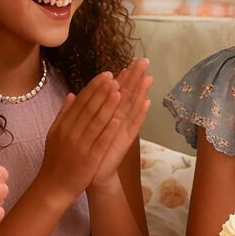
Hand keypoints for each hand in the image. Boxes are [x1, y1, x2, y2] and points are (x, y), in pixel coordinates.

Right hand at [38, 72, 121, 203]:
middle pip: (89, 108)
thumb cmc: (57, 159)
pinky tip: (117, 120)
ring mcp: (80, 145)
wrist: (53, 187)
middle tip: (116, 76)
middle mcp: (71, 132)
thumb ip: (64, 114)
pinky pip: (99, 142)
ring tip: (119, 91)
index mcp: (64, 125)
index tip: (107, 74)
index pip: (81, 101)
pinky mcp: (88, 159)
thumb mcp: (55, 134)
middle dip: (103, 91)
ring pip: (95, 122)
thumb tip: (72, 94)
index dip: (94, 87)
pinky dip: (107, 131)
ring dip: (107, 106)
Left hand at [91, 59, 151, 186]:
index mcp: (108, 114)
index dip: (123, 77)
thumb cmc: (89, 149)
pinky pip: (134, 125)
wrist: (91, 174)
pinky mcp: (125, 142)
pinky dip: (140, 114)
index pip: (116, 91)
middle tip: (144, 61)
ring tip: (148, 76)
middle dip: (135, 78)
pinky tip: (147, 102)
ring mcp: (123, 130)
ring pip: (133, 106)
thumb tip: (88, 92)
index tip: (129, 62)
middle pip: (128, 94)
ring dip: (141, 92)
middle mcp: (118, 120)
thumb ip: (88, 109)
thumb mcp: (85, 126)